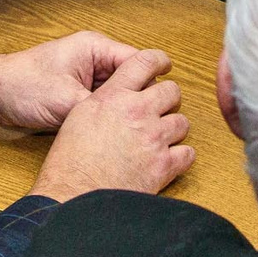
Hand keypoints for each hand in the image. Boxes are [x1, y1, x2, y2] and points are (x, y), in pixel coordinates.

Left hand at [0, 34, 162, 131]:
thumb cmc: (22, 85)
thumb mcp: (66, 99)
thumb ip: (100, 107)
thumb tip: (127, 121)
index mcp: (95, 48)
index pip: (141, 60)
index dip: (156, 82)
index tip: (167, 103)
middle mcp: (96, 60)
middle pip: (135, 78)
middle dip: (141, 99)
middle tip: (151, 121)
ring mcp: (89, 78)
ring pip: (122, 94)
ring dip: (125, 110)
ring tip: (135, 129)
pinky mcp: (82, 94)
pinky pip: (106, 104)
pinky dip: (111, 116)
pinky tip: (116, 133)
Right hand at [29, 51, 193, 200]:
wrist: (74, 196)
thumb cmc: (69, 161)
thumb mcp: (79, 117)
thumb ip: (105, 99)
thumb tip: (119, 93)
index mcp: (113, 96)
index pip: (144, 61)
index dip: (158, 60)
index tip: (163, 65)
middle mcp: (137, 112)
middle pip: (171, 91)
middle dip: (168, 100)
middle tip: (160, 110)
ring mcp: (153, 138)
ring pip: (182, 122)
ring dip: (173, 130)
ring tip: (159, 139)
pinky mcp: (163, 165)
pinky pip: (188, 153)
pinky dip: (180, 157)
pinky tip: (168, 160)